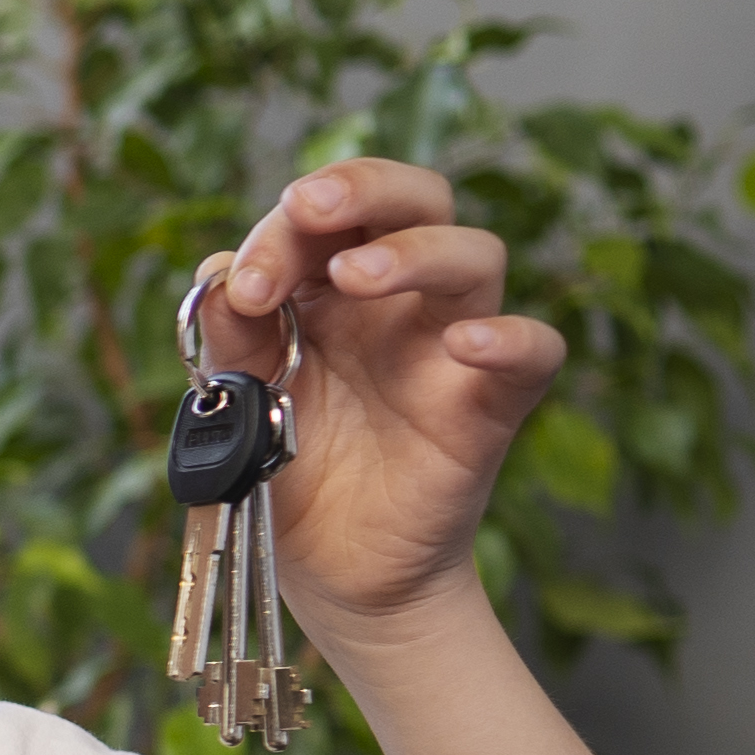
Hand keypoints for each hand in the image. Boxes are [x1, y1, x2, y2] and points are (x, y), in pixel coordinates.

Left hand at [198, 160, 561, 641]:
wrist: (328, 569)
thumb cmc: (288, 468)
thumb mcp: (239, 396)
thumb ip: (229, 334)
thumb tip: (220, 274)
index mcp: (332, 283)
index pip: (330, 214)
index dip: (286, 228)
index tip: (245, 284)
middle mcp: (398, 299)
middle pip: (417, 199)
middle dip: (366, 185)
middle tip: (310, 207)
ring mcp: (448, 345)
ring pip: (476, 255)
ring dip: (416, 250)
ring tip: (356, 274)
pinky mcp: (489, 404)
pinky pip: (534, 352)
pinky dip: (509, 338)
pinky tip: (466, 343)